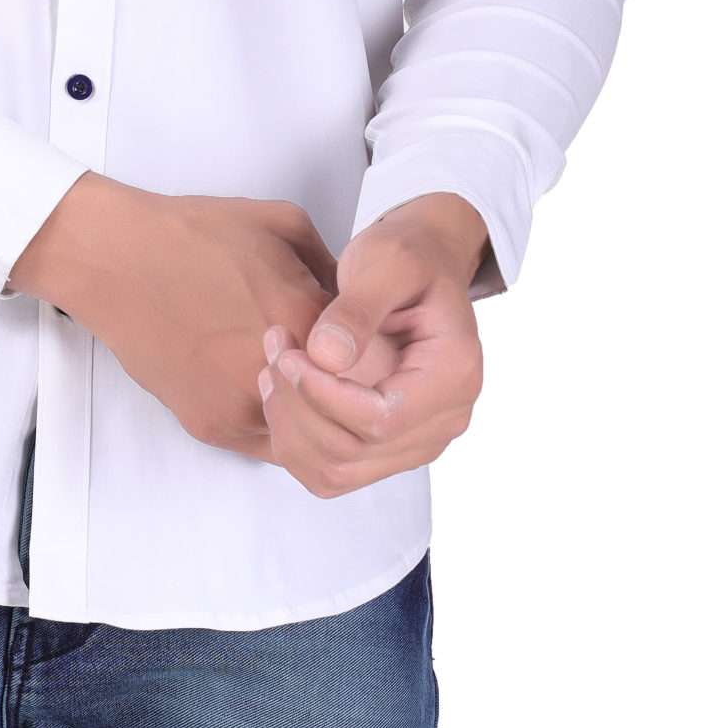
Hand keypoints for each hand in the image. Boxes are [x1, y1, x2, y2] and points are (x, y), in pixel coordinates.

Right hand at [18, 178, 359, 457]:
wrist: (117, 259)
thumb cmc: (196, 232)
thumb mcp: (283, 223)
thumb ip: (335, 266)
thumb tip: (358, 301)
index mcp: (306, 318)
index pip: (377, 357)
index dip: (379, 347)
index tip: (373, 338)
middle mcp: (279, 372)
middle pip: (347, 400)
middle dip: (351, 382)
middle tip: (344, 362)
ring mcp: (243, 406)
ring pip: (310, 432)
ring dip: (315, 409)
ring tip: (305, 374)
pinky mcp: (213, 426)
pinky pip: (267, 441)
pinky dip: (276, 418)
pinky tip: (264, 381)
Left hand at [255, 206, 484, 496]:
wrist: (421, 265)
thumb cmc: (407, 256)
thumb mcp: (386, 262)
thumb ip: (358, 308)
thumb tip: (327, 357)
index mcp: (453, 376)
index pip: (381, 419)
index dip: (323, 396)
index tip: (288, 354)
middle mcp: (444, 420)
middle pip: (354, 451)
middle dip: (298, 406)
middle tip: (274, 346)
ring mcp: (417, 441)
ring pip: (337, 471)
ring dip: (291, 426)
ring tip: (273, 366)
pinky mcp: (388, 447)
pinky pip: (333, 471)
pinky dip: (296, 442)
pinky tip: (282, 392)